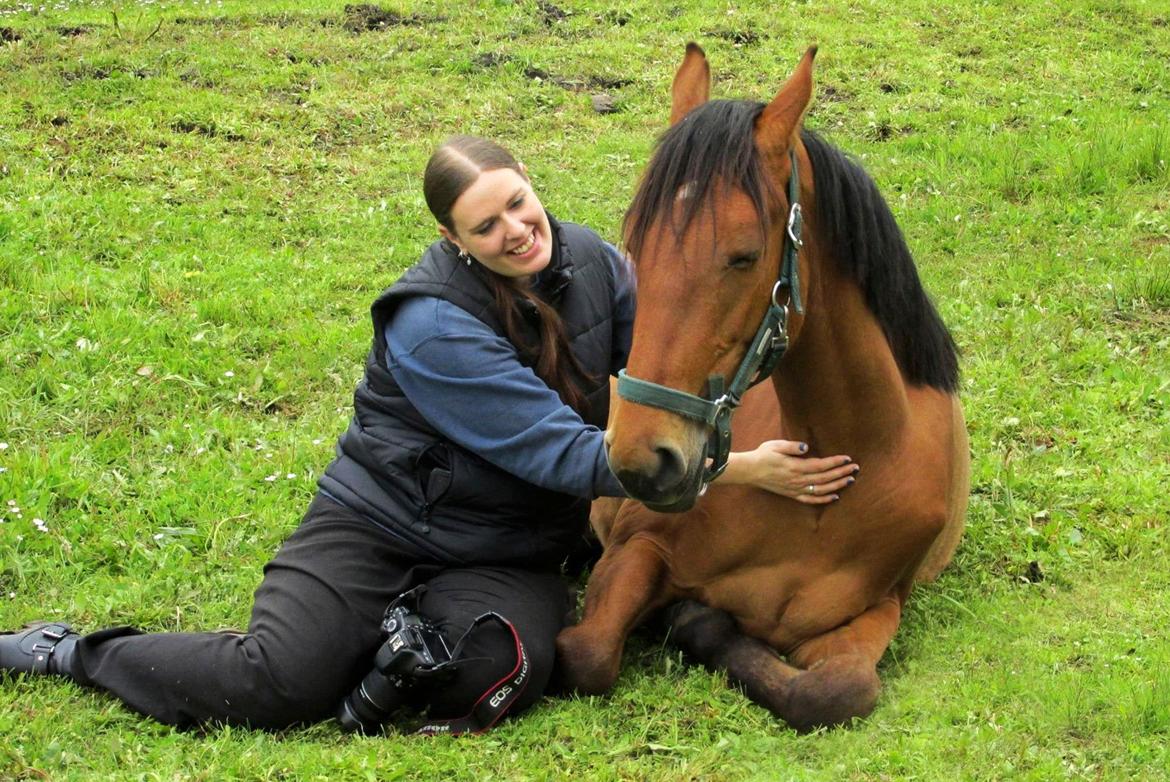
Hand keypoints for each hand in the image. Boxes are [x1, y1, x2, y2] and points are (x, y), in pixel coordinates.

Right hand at [720, 440, 858, 503]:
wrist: (750, 471)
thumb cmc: (763, 455)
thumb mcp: (775, 445)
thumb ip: (791, 446)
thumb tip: (805, 447)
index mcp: (795, 467)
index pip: (820, 465)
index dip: (835, 462)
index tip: (847, 458)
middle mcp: (798, 480)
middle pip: (825, 477)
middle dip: (841, 473)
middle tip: (855, 468)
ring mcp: (796, 489)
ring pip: (821, 489)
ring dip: (837, 485)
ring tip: (850, 480)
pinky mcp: (792, 494)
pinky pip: (811, 499)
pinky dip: (824, 499)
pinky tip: (835, 496)